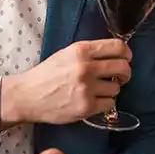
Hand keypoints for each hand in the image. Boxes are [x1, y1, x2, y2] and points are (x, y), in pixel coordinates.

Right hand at [1, 39, 130, 123]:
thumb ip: (89, 53)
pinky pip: (110, 103)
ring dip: (112, 90)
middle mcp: (86, 67)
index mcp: (81, 50)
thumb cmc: (46, 74)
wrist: (27, 96)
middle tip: (119, 77)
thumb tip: (115, 55)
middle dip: (125, 73)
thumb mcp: (66, 54)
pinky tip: (94, 101)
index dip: (127, 53)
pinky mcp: (86, 107)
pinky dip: (105, 103)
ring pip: (117, 88)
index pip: (118, 46)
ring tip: (99, 91)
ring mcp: (87, 88)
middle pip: (123, 67)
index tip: (126, 59)